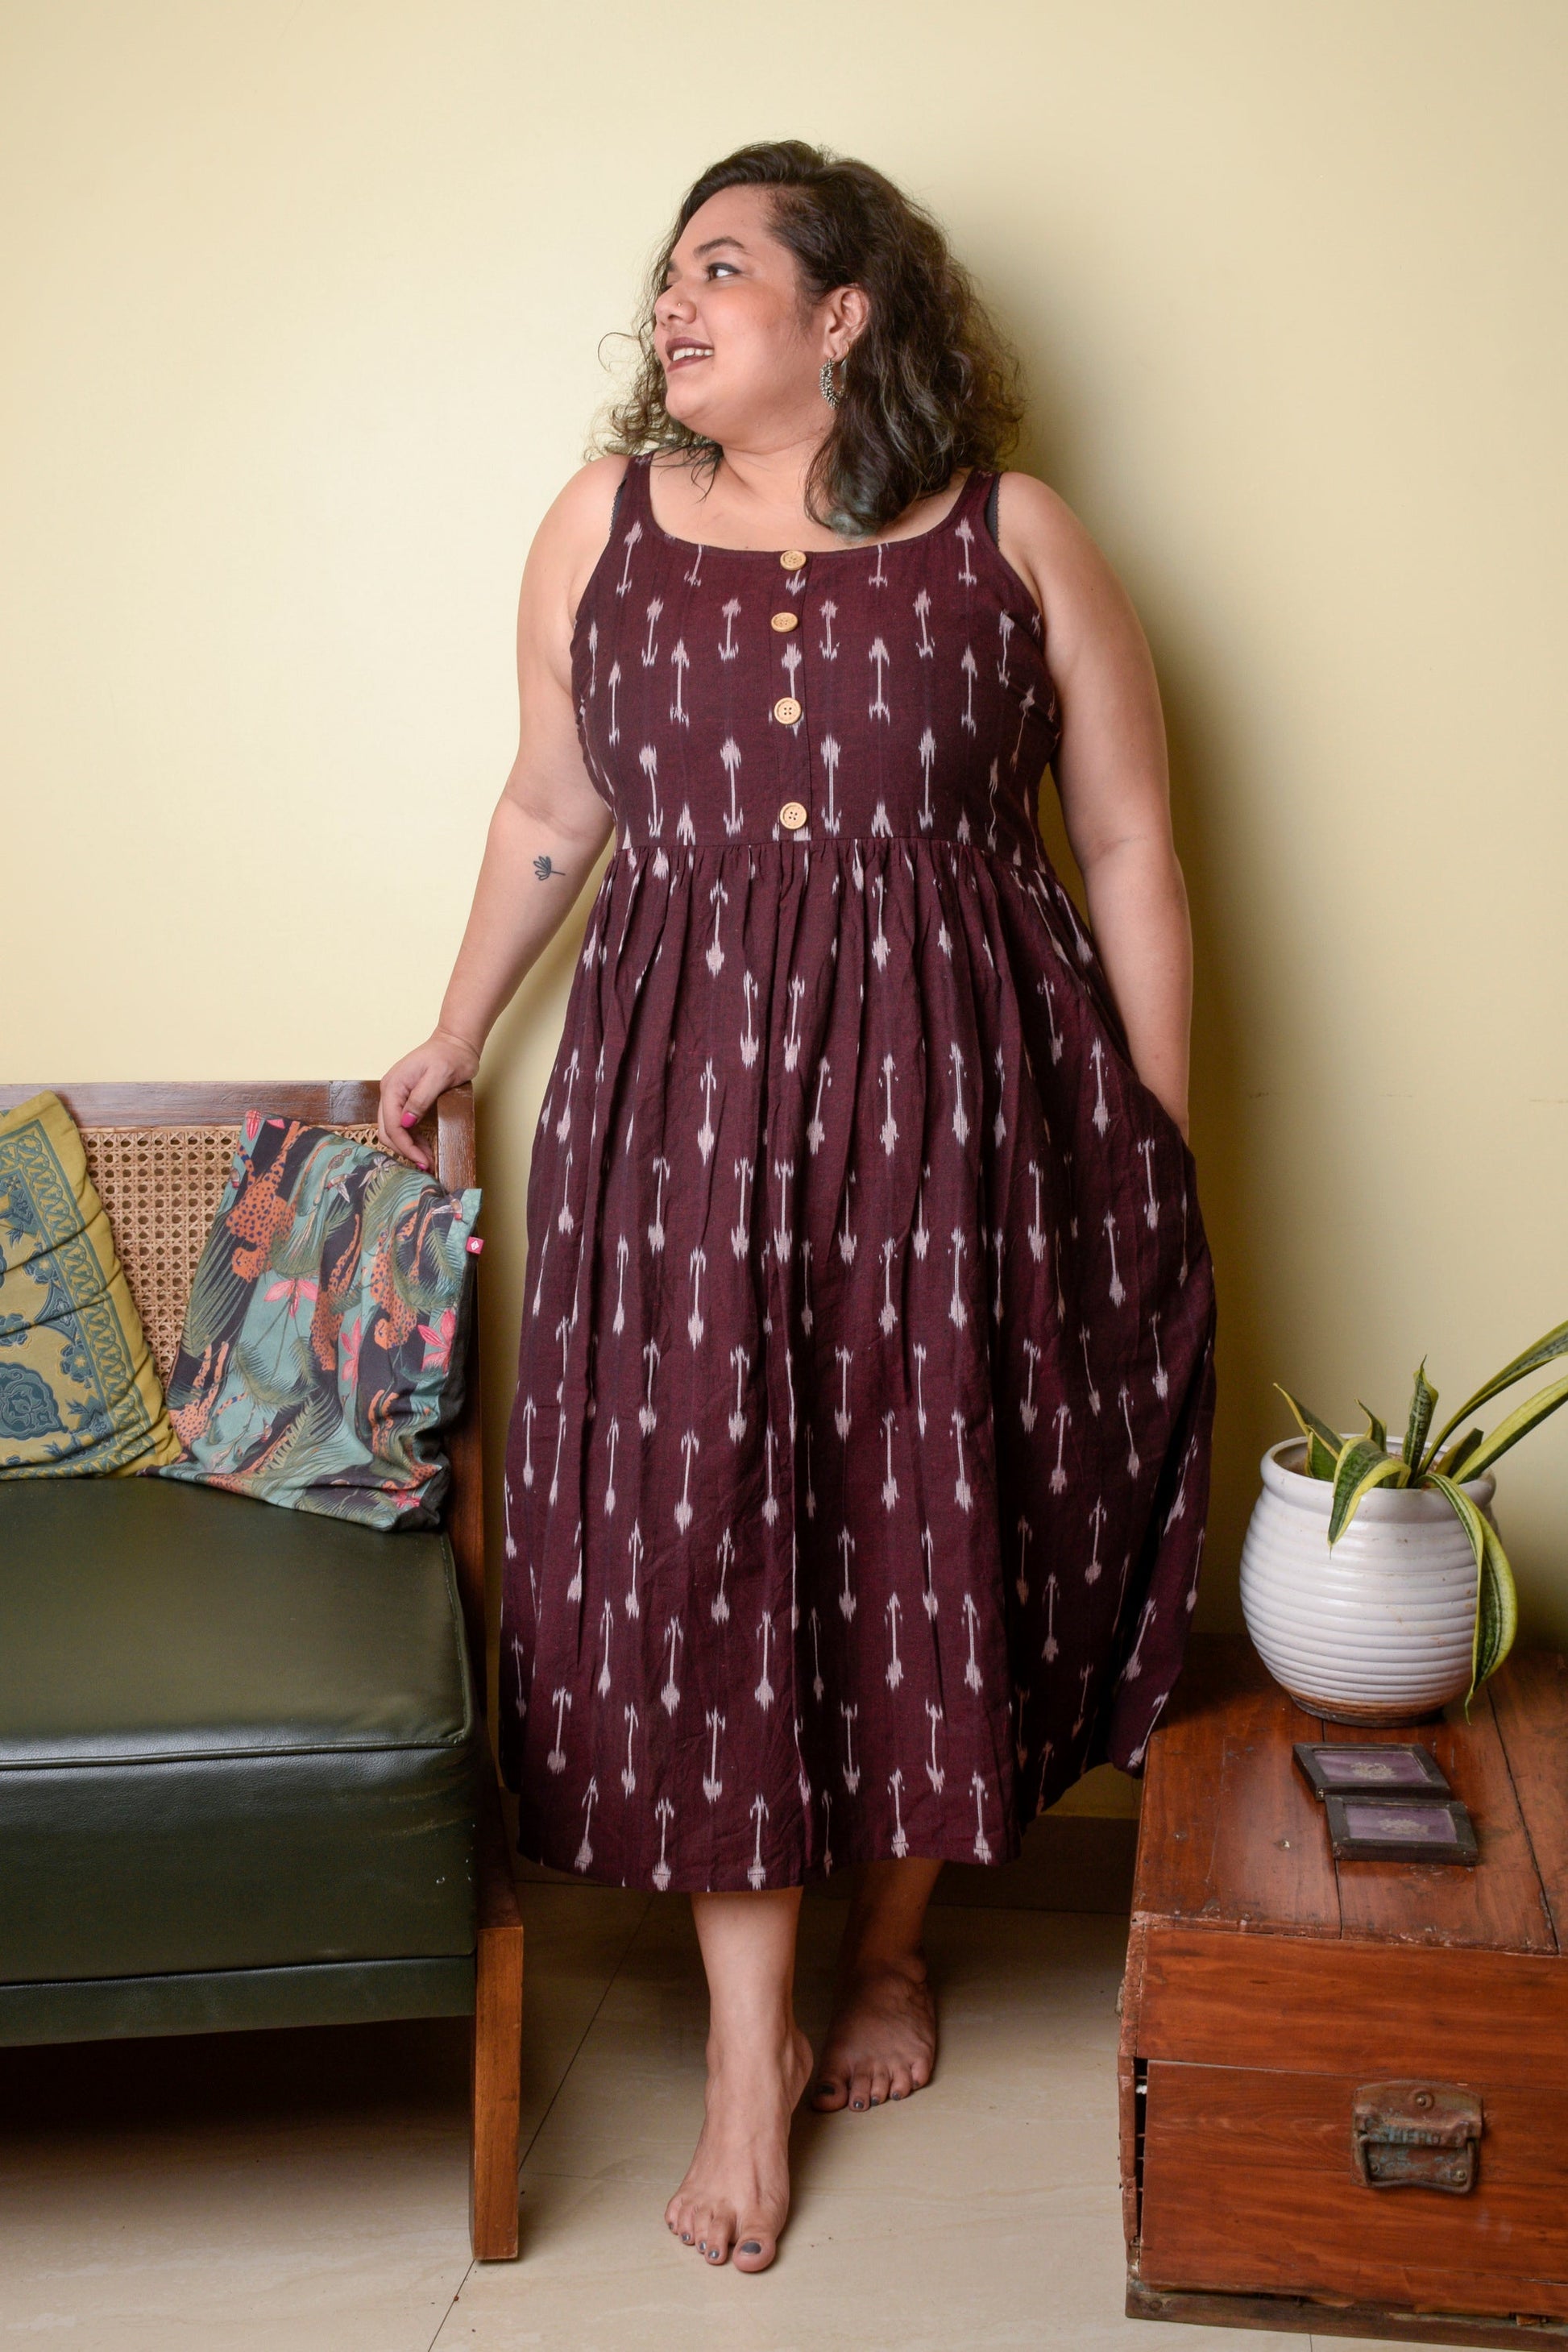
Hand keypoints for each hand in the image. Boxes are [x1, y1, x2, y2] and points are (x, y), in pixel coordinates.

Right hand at [377, 1029, 479, 1170]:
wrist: (456, 1042)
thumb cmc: (450, 1055)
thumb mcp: (438, 1076)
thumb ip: (421, 1099)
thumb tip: (406, 1123)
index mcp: (393, 1086)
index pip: (392, 1124)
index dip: (405, 1146)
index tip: (422, 1161)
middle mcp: (390, 1091)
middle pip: (387, 1130)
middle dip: (405, 1150)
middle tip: (425, 1165)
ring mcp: (397, 1095)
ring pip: (394, 1129)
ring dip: (408, 1147)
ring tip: (427, 1160)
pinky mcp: (406, 1099)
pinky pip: (403, 1124)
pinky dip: (412, 1138)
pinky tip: (425, 1148)